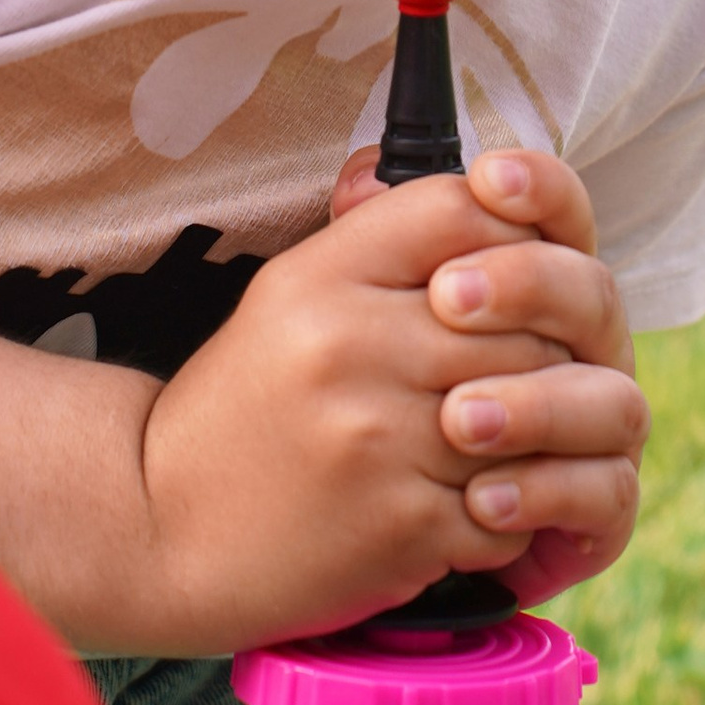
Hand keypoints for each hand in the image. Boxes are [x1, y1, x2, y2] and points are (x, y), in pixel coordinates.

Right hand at [138, 145, 644, 652]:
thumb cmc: (245, 406)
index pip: (462, 207)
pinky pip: (517, 500)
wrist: (163, 527)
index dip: (512, 229)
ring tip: (510, 435)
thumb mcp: (290, 296)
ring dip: (537, 429)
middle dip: (541, 342)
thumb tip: (482, 177)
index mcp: (323, 278)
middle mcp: (353, 348)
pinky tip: (476, 502)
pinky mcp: (406, 527)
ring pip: (535, 407)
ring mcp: (383, 441)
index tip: (510, 268)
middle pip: (524, 312)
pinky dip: (513, 506)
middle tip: (526, 366)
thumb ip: (381, 240)